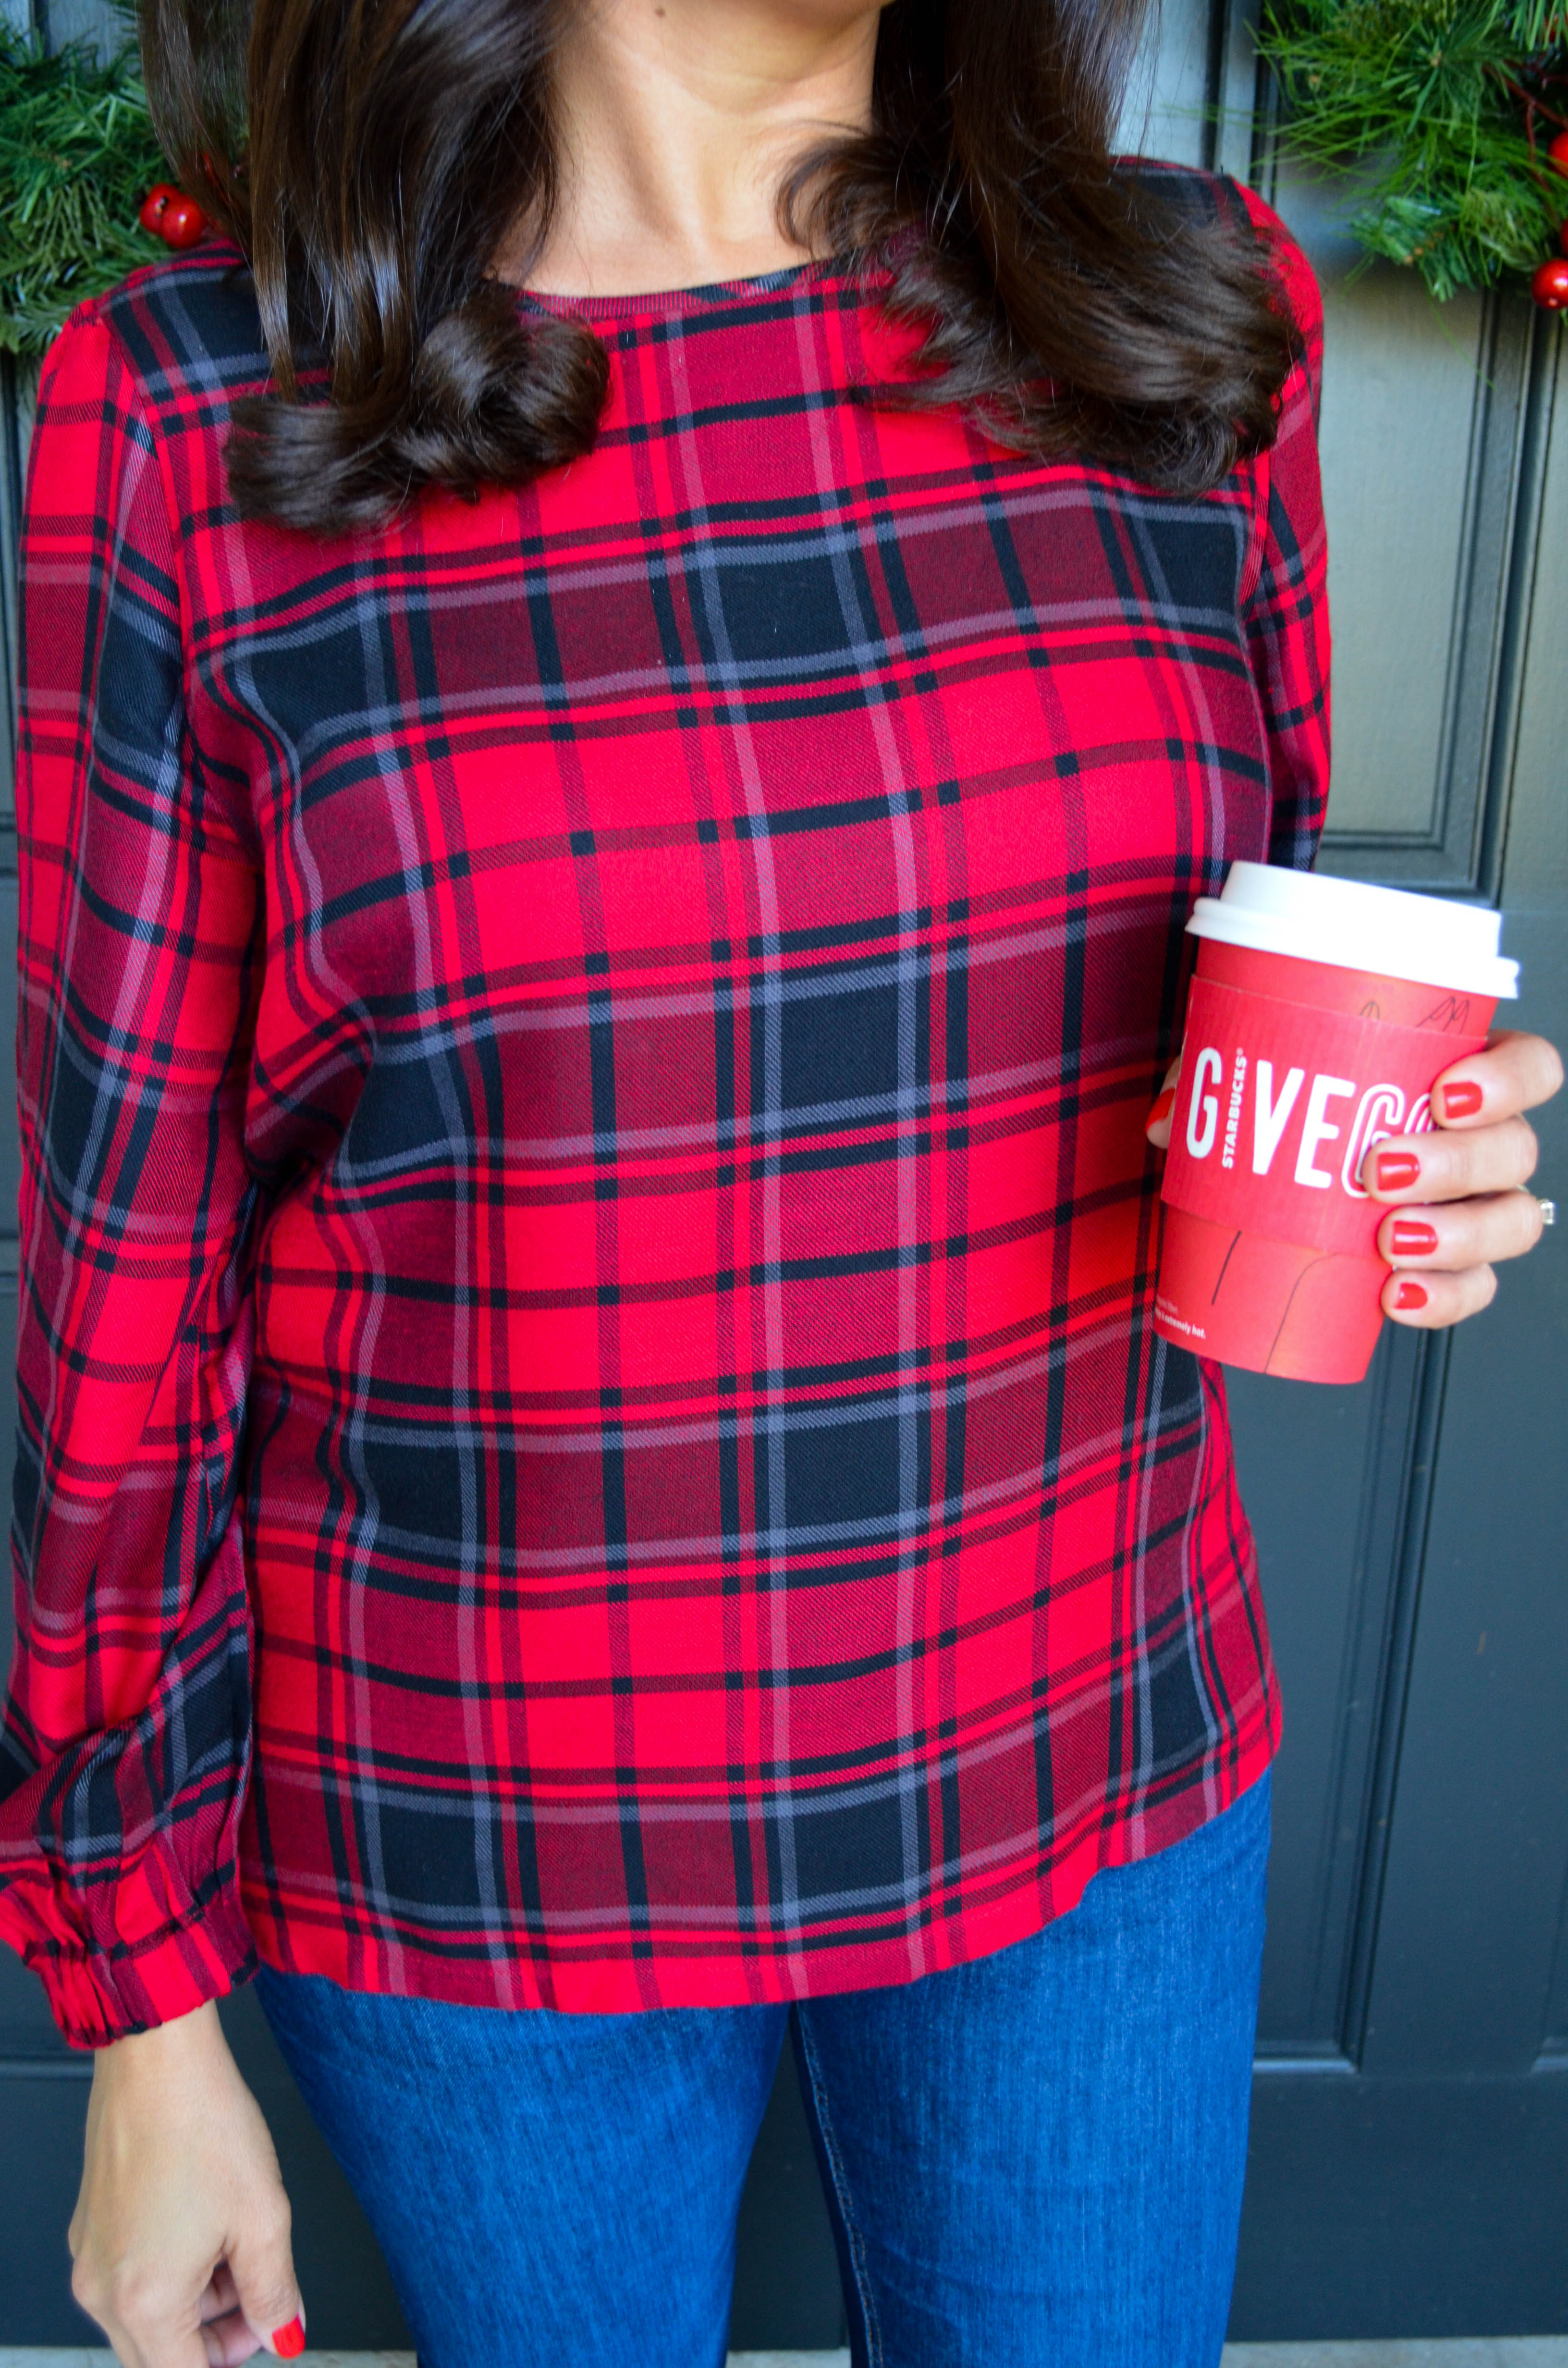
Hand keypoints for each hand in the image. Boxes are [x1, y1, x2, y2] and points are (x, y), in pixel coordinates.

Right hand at [69, 1999, 304, 2367]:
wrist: (158, 2058)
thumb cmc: (202, 2123)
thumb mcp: (262, 2218)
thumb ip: (275, 2291)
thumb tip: (283, 2332)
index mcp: (142, 2300)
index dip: (233, 2358)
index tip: (265, 2330)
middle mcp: (103, 2287)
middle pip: (159, 2355)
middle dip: (216, 2337)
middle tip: (261, 2293)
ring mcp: (89, 2255)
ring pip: (145, 2317)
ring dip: (196, 2303)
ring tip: (238, 2244)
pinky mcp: (90, 2225)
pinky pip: (130, 2277)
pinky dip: (171, 2271)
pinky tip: (205, 2225)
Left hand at [1145, 1030, 1563, 1329]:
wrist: (1277, 1193)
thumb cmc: (1290, 1115)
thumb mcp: (1250, 1081)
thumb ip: (1211, 1083)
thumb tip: (1170, 1120)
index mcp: (1458, 1075)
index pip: (1530, 1066)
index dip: (1507, 1079)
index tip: (1442, 1092)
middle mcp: (1484, 1142)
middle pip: (1516, 1150)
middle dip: (1456, 1164)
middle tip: (1380, 1171)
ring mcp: (1477, 1208)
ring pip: (1510, 1222)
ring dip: (1455, 1234)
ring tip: (1388, 1239)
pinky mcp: (1453, 1266)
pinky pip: (1473, 1289)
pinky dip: (1441, 1297)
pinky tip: (1395, 1296)